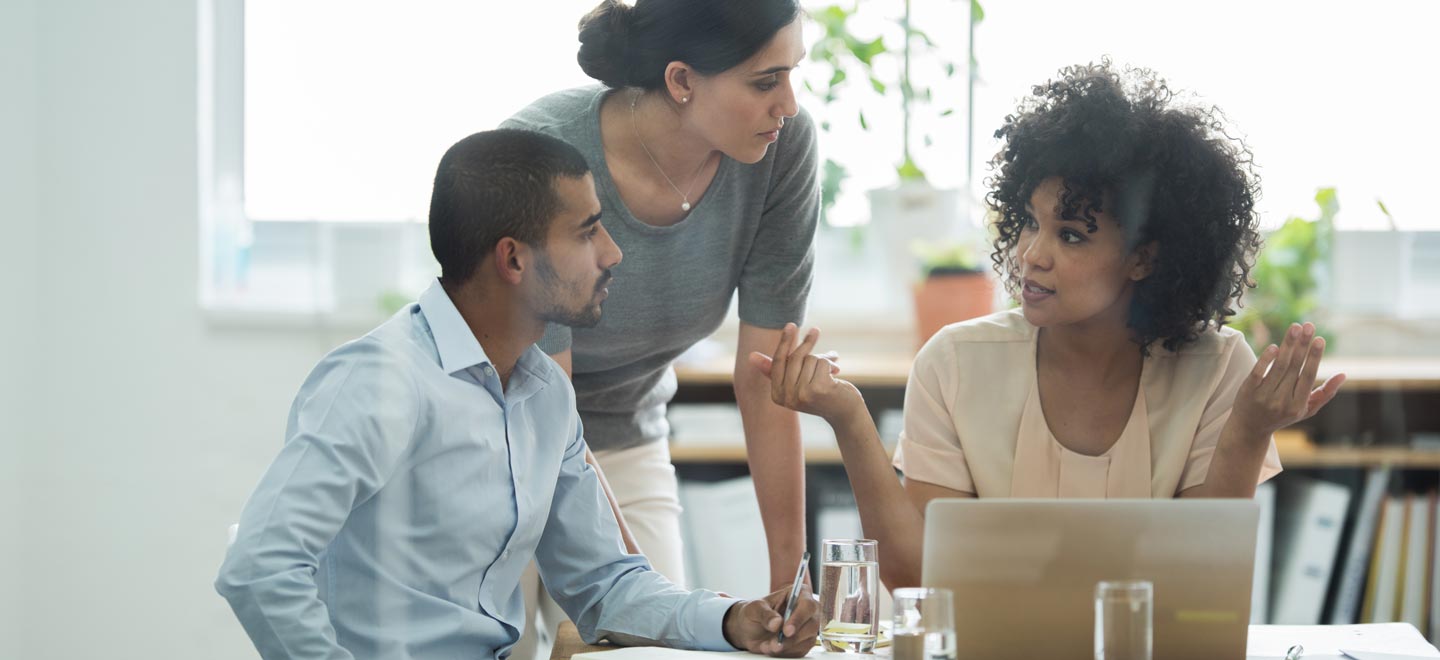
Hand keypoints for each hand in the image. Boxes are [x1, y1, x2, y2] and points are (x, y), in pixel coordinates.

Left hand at [722, 583, 818, 656]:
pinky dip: (785, 652)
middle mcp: (806, 611)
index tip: (786, 631)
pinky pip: (800, 651)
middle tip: (775, 644)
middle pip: (812, 625)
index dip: (799, 618)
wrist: (748, 629)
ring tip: (768, 646)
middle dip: (792, 638)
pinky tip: (771, 649)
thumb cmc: (754, 613)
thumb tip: (777, 622)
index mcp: (798, 594)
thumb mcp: (755, 609)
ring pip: (807, 640)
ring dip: (787, 647)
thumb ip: (765, 614)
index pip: (807, 604)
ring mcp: (807, 628)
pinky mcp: (803, 643)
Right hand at [748, 323, 863, 424]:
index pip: (778, 362)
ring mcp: (802, 395)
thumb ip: (778, 369)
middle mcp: (787, 398)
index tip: (790, 324)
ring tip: (831, 369)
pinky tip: (836, 376)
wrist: (845, 413)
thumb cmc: (820, 393)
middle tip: (815, 331)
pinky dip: (831, 365)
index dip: (784, 342)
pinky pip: (821, 362)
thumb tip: (751, 356)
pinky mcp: (818, 390)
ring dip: (823, 360)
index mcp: (777, 395)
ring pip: (809, 359)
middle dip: (807, 343)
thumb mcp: (797, 381)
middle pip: (794, 358)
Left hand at [1232, 322, 1345, 436]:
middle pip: (1294, 368)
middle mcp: (1281, 401)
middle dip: (1302, 345)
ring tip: (1295, 327)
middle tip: (1309, 326)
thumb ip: (1325, 393)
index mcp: (1298, 405)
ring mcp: (1263, 396)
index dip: (1314, 357)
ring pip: (1278, 367)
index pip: (1308, 376)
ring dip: (1287, 345)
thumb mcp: (1306, 409)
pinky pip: (1258, 373)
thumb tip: (1343, 374)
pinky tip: (1274, 346)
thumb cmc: (1283, 415)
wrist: (1249, 429)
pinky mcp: (1247, 391)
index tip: (1320, 339)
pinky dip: (1266, 359)